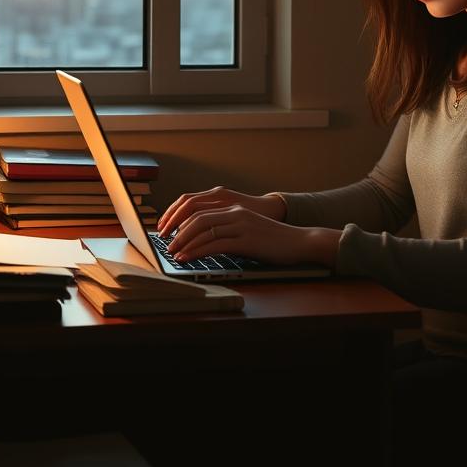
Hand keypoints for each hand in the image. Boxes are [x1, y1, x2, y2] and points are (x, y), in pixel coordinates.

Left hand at [157, 187, 339, 266]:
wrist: (299, 242)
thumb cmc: (274, 241)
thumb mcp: (248, 231)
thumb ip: (229, 232)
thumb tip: (205, 242)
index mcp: (234, 209)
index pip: (199, 210)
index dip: (181, 220)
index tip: (168, 232)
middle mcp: (235, 213)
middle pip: (197, 218)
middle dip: (178, 231)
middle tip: (166, 244)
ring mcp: (241, 226)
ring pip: (203, 230)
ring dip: (184, 243)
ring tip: (173, 253)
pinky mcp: (246, 240)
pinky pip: (215, 244)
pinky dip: (197, 251)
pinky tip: (188, 258)